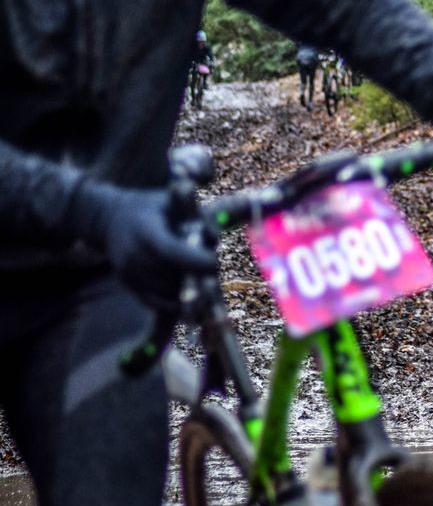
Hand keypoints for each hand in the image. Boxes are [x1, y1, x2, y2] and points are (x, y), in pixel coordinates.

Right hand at [69, 181, 217, 306]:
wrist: (108, 220)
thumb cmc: (150, 207)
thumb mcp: (174, 200)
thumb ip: (205, 209)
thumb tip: (252, 204)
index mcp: (145, 231)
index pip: (171, 252)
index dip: (196, 261)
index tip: (214, 261)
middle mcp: (134, 257)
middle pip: (173, 278)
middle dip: (198, 277)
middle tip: (212, 270)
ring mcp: (130, 276)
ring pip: (170, 295)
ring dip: (191, 290)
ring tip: (200, 276)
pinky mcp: (132, 289)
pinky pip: (162, 305)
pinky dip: (180, 301)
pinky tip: (192, 290)